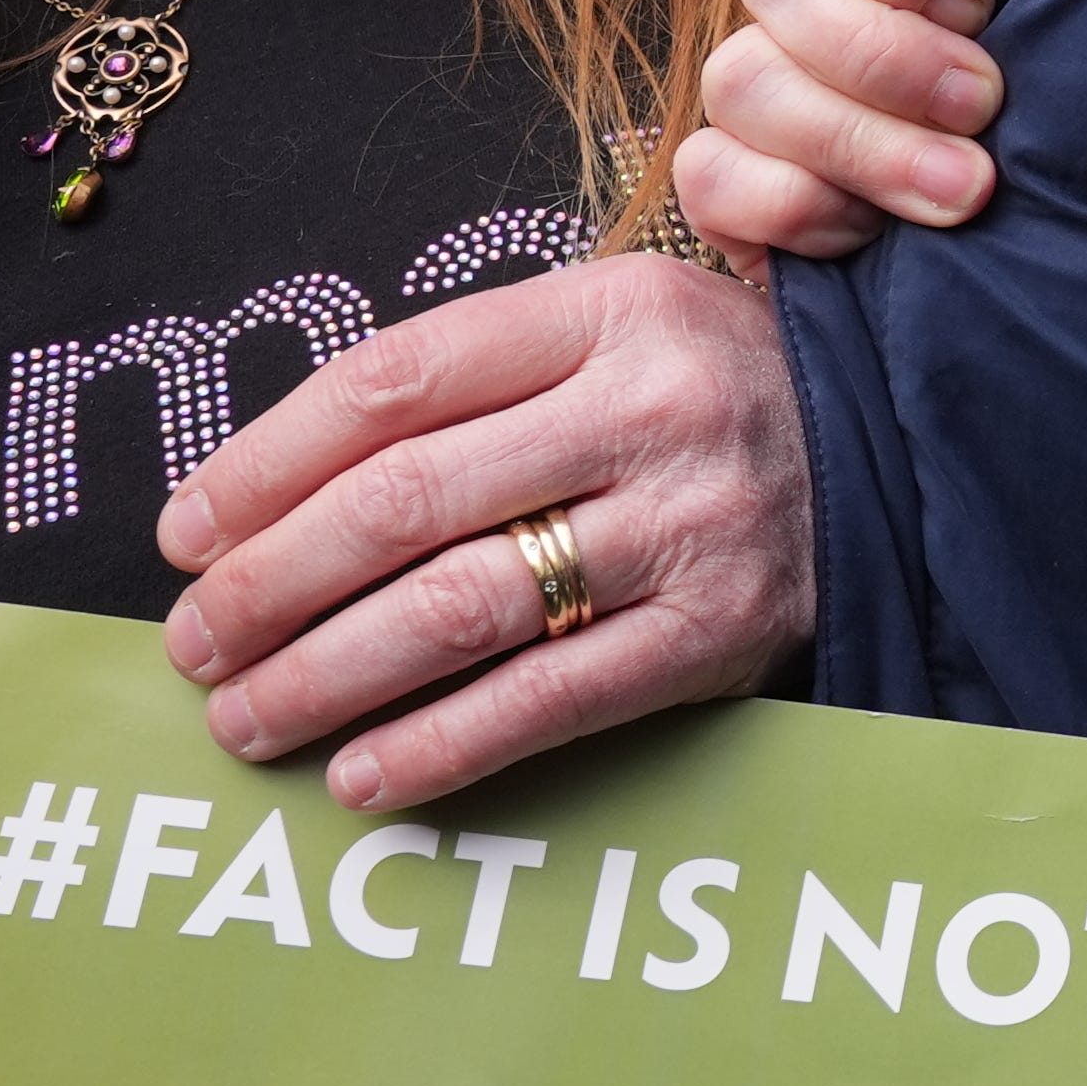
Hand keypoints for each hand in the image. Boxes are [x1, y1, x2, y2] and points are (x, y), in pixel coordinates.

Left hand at [150, 258, 810, 809]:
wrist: (901, 449)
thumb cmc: (705, 392)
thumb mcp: (608, 330)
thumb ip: (468, 383)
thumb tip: (271, 495)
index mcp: (606, 311)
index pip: (393, 382)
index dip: (264, 462)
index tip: (185, 533)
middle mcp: (647, 410)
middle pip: (405, 501)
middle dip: (267, 583)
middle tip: (193, 641)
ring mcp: (688, 524)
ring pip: (459, 608)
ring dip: (324, 675)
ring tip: (244, 715)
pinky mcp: (719, 632)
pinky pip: (549, 702)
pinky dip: (438, 747)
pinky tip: (359, 774)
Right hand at [679, 0, 1003, 261]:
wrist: (1080, 216)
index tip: (983, 2)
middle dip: (887, 56)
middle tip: (984, 107)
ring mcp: (764, 80)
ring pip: (740, 77)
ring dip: (856, 141)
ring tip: (961, 192)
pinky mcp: (740, 179)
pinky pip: (708, 176)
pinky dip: (789, 205)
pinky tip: (871, 233)